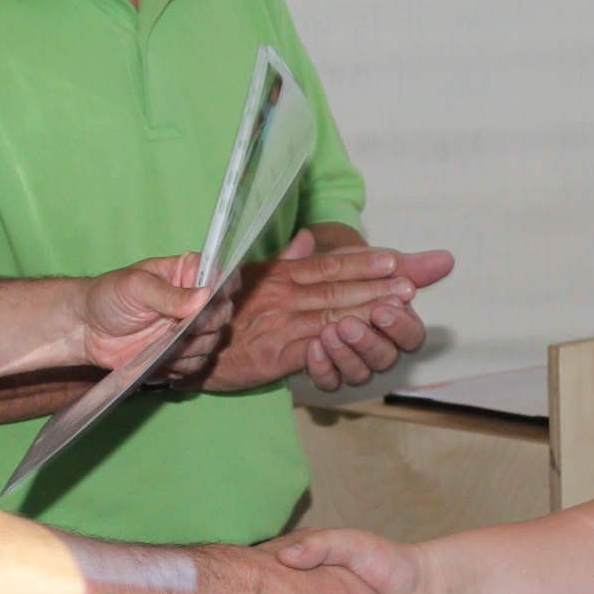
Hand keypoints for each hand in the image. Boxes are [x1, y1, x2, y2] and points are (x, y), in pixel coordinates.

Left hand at [74, 255, 233, 378]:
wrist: (86, 329)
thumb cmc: (109, 296)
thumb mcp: (136, 287)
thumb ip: (169, 294)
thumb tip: (203, 297)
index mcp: (188, 273)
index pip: (222, 276)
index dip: (224, 289)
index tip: (211, 301)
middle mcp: (195, 302)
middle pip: (222, 314)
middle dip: (205, 325)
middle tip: (179, 328)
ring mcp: (188, 330)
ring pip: (212, 342)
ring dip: (192, 348)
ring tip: (163, 344)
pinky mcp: (179, 354)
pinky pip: (195, 364)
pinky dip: (182, 366)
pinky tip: (161, 359)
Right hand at [204, 231, 455, 392]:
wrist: (180, 342)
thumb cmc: (219, 310)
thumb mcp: (249, 278)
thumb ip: (284, 260)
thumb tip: (310, 240)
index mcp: (279, 276)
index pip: (327, 266)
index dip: (362, 262)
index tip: (394, 259)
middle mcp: (282, 295)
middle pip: (338, 287)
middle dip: (378, 285)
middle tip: (413, 283)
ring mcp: (280, 323)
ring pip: (332, 313)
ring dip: (369, 308)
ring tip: (402, 303)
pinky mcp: (275, 354)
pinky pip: (314, 346)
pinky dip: (340, 340)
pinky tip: (362, 336)